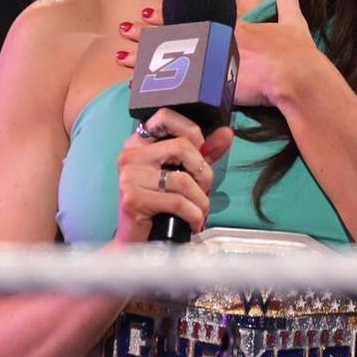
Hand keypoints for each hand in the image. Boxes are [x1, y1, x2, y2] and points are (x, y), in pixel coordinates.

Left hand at [113, 0, 321, 105]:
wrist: (299, 79)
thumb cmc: (298, 55)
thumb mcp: (293, 23)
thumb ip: (288, 1)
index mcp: (234, 29)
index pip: (192, 19)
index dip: (169, 15)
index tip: (147, 10)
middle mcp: (218, 44)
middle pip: (176, 37)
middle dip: (148, 34)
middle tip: (124, 30)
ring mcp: (213, 66)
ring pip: (170, 61)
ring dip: (143, 61)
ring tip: (120, 58)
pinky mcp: (213, 88)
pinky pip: (178, 88)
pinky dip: (159, 89)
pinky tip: (139, 89)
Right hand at [115, 107, 231, 243]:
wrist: (137, 241)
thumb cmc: (161, 204)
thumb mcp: (185, 172)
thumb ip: (204, 152)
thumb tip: (227, 132)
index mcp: (139, 142)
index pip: (165, 115)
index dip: (191, 129)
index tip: (202, 149)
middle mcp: (131, 155)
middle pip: (181, 146)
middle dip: (203, 171)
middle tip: (205, 188)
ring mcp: (129, 176)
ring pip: (182, 179)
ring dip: (200, 199)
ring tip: (201, 210)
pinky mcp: (132, 199)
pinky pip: (176, 201)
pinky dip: (194, 214)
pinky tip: (194, 222)